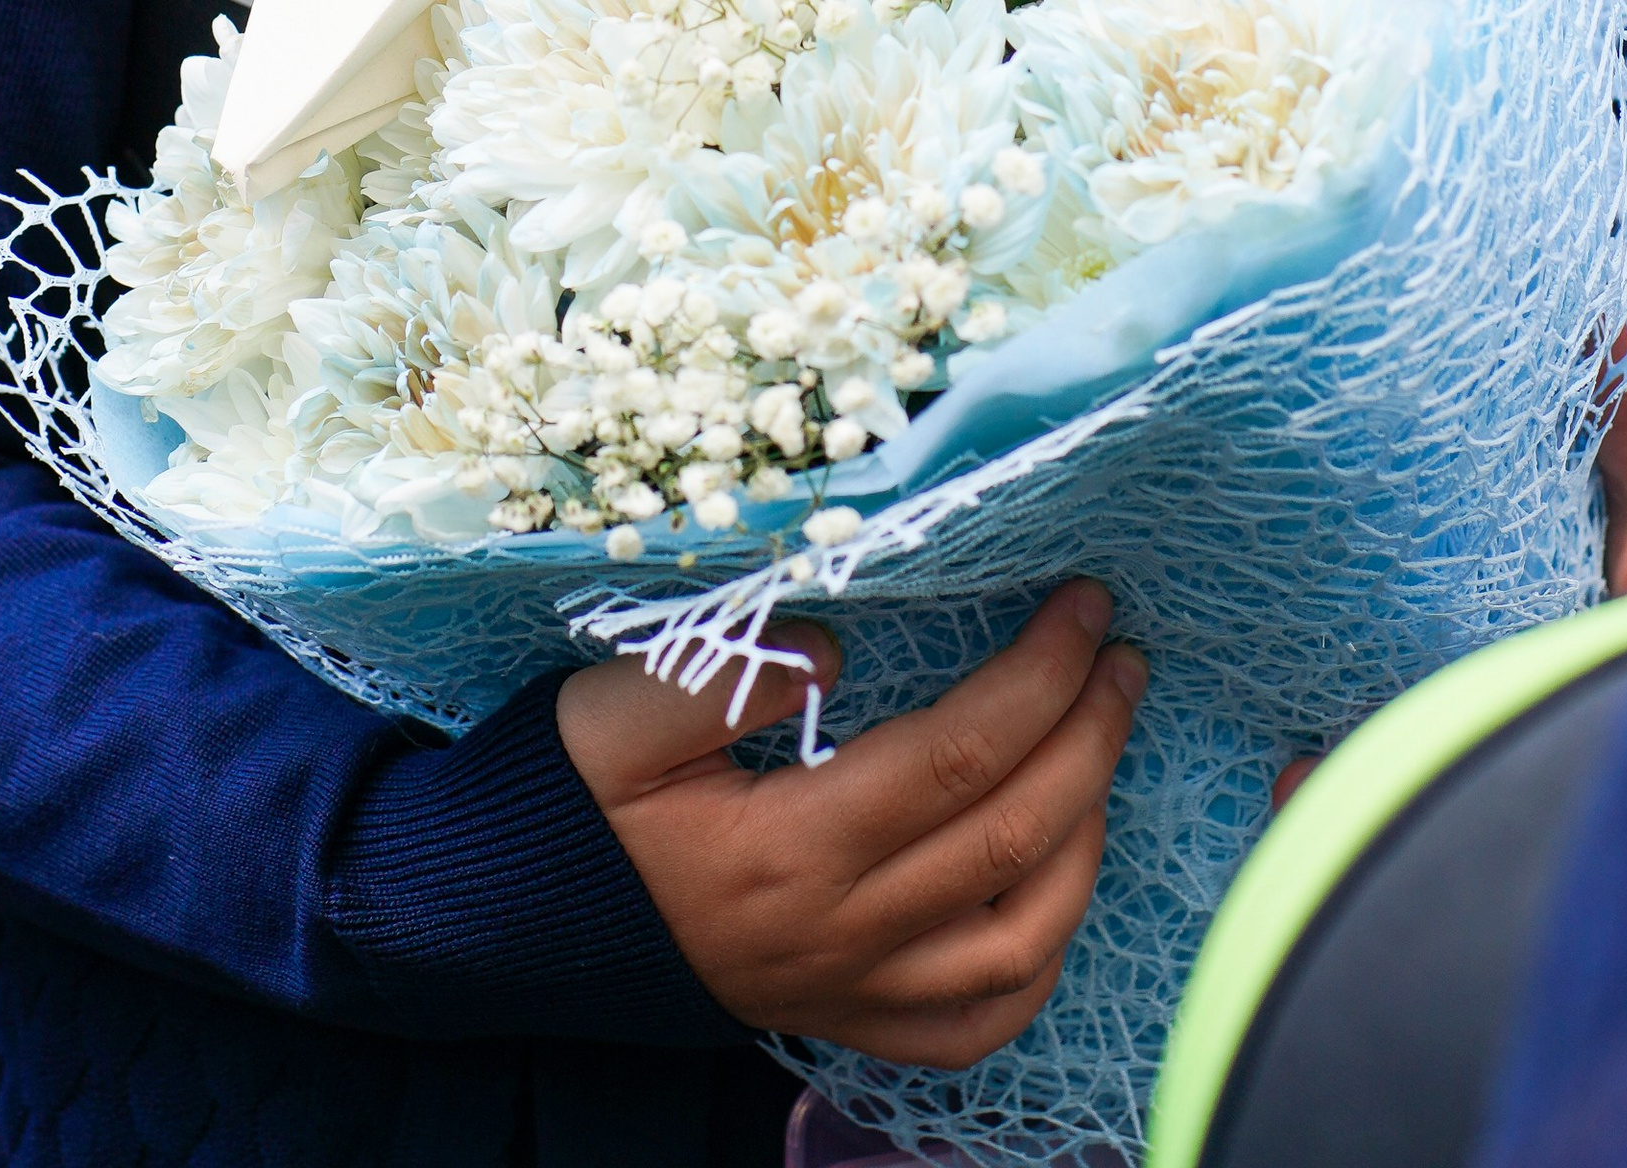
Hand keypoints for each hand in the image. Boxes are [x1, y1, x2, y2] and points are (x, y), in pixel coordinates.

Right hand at [556, 579, 1146, 1064]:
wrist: (508, 921)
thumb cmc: (569, 802)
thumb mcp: (610, 715)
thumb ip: (716, 678)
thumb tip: (833, 646)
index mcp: (790, 852)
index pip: (959, 756)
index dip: (1040, 674)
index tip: (1083, 603)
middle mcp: (839, 934)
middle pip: (1012, 838)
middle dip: (1090, 733)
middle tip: (1118, 649)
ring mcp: (851, 989)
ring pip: (1021, 941)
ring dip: (1088, 835)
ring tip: (1102, 743)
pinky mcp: (847, 1018)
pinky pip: (977, 1022)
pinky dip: (1041, 954)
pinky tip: (1057, 881)